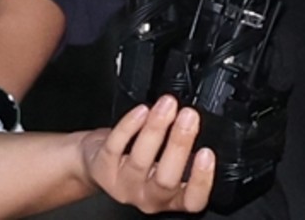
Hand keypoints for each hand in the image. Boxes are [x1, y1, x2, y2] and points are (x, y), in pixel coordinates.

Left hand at [81, 95, 215, 213]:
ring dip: (156, 128)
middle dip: (179, 144)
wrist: (97, 160)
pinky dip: (130, 126)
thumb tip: (200, 123)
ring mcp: (124, 186)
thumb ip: (186, 151)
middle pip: (166, 179)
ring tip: (167, 105)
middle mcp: (149, 196)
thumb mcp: (169, 160)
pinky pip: (115, 148)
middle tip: (189, 116)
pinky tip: (142, 111)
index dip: (202, 179)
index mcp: (174, 197)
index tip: (207, 152)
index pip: (193, 200)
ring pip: (140, 161)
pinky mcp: (102, 170)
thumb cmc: (143, 157)